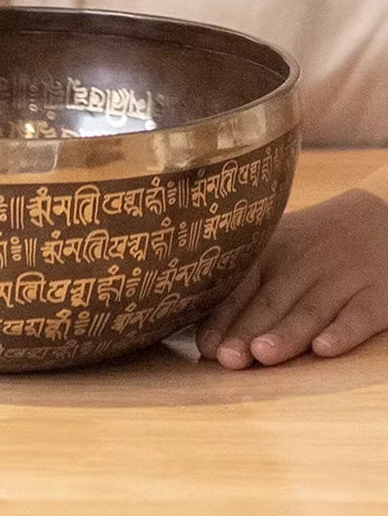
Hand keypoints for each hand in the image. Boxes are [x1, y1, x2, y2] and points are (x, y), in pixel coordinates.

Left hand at [196, 188, 387, 368]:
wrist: (381, 215)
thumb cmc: (312, 243)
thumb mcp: (276, 247)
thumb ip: (245, 281)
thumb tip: (202, 327)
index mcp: (271, 253)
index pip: (242, 286)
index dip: (223, 316)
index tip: (207, 346)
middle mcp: (303, 264)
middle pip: (271, 302)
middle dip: (247, 331)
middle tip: (228, 357)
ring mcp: (341, 279)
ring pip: (310, 310)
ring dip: (287, 334)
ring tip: (263, 354)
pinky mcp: (377, 294)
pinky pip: (359, 315)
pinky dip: (342, 332)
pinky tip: (324, 349)